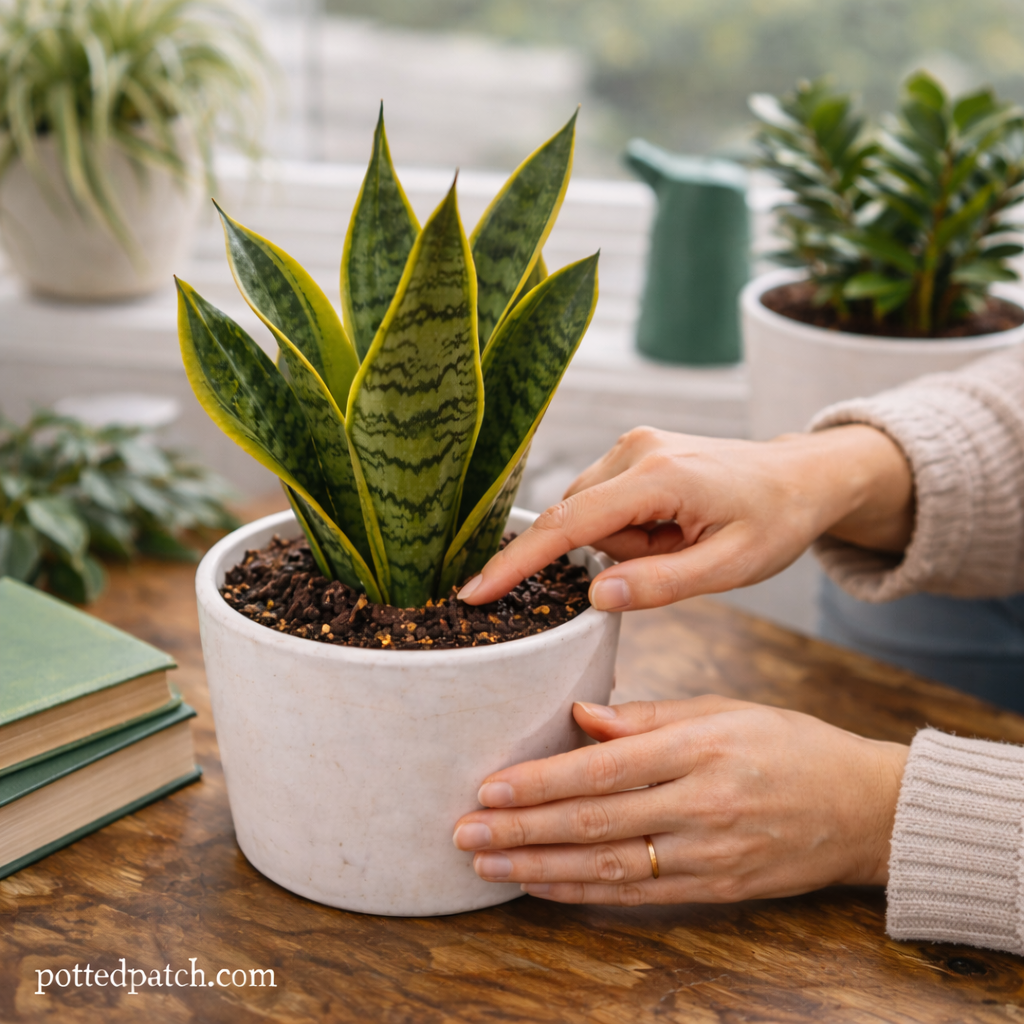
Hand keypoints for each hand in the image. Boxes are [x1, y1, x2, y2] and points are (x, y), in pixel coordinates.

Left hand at [452, 698, 908, 904]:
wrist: (862, 809)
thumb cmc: (788, 744)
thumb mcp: (723, 709)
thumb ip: (647, 716)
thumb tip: (579, 717)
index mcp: (700, 748)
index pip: (603, 769)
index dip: (541, 783)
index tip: (488, 788)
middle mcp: (702, 805)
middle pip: (594, 823)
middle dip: (522, 830)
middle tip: (464, 833)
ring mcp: (710, 855)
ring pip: (607, 867)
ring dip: (539, 868)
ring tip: (486, 866)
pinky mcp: (717, 888)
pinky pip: (636, 895)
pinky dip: (582, 892)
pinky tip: (541, 886)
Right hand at [457, 425, 913, 609]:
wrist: (802, 477)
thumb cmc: (775, 522)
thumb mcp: (730, 568)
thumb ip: (659, 586)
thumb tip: (592, 598)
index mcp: (659, 477)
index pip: (570, 525)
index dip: (517, 563)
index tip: (472, 593)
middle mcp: (635, 448)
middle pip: (579, 522)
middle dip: (617, 554)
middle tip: (681, 554)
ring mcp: (632, 443)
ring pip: (590, 515)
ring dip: (627, 541)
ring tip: (684, 537)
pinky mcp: (633, 448)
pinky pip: (604, 502)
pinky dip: (630, 525)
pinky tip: (672, 523)